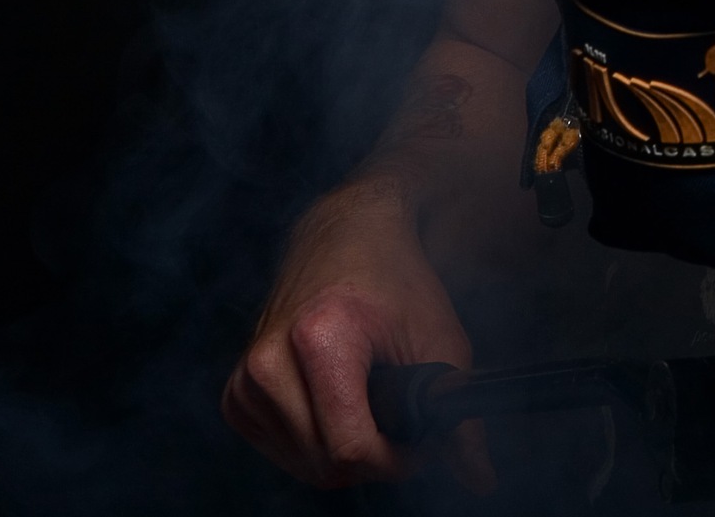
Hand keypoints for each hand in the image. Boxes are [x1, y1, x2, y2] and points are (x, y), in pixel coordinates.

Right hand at [221, 180, 493, 490]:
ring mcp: (244, 380)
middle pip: (327, 464)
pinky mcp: (234, 395)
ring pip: (305, 466)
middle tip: (403, 421)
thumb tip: (480, 478)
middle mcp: (268, 361)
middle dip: (376, 458)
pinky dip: (316, 445)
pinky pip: (282, 453)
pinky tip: (337, 405)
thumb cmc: (395, 279)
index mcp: (319, 339)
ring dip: (346, 454)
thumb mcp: (440, 339)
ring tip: (373, 405)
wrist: (345, 235)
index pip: (351, 447)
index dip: (397, 460)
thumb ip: (457, 415)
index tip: (421, 442)